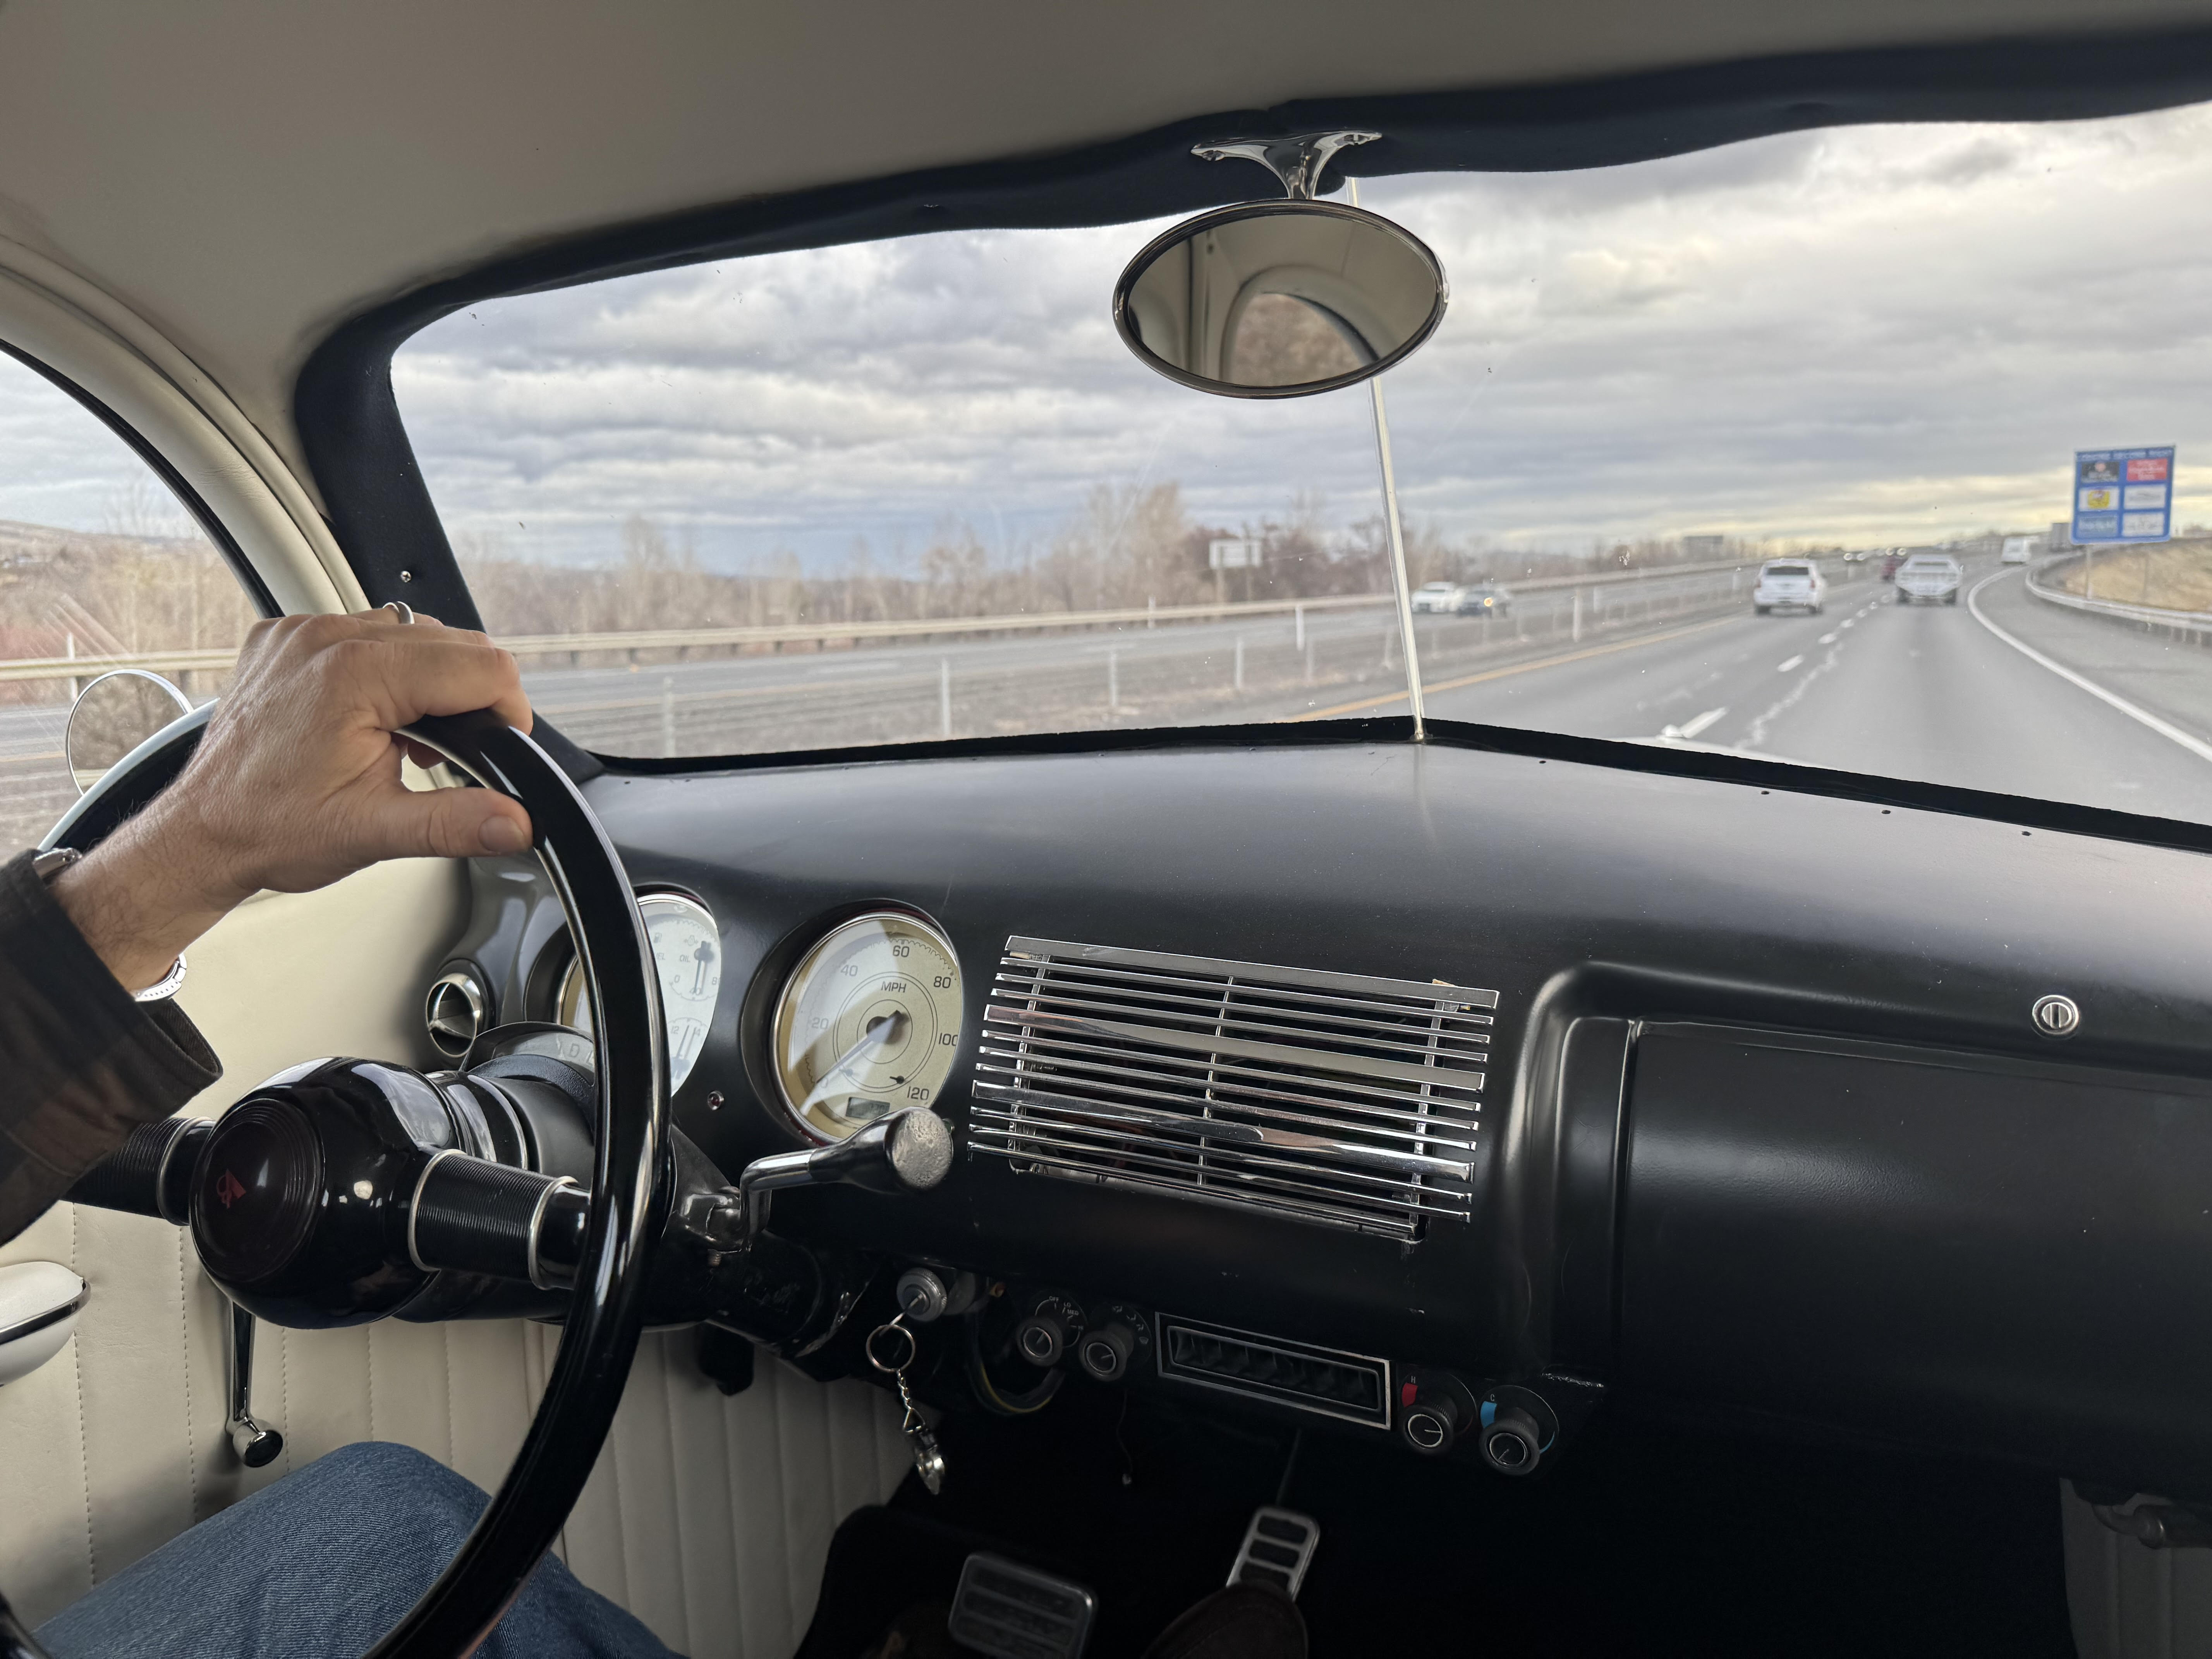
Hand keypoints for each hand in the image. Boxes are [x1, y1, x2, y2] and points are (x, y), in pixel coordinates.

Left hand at [51, 609, 533, 993]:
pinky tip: (372, 716)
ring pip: (413, 632)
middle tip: (450, 754)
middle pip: (453, 642)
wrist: (200, 833)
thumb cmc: (269, 828)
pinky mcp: (287, 639)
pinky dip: (385, 670)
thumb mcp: (374, 831)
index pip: (480, 666)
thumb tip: (516, 821)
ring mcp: (302, 633)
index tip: (500, 746)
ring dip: (430, 681)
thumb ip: (456, 822)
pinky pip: (365, 632)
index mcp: (355, 673)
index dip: (507, 710)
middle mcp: (326, 638)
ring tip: (408, 738)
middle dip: (470, 698)